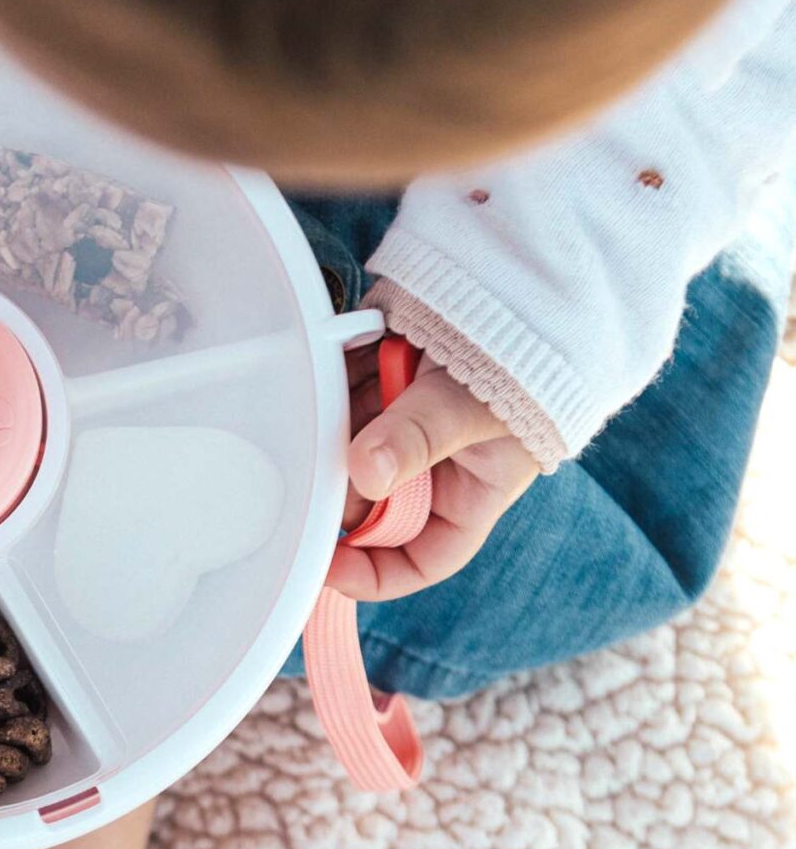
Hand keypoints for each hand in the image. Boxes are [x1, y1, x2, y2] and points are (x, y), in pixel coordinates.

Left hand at [326, 344, 539, 602]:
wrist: (522, 276)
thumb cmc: (527, 355)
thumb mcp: (475, 407)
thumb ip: (420, 437)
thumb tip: (364, 471)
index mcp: (468, 494)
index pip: (420, 557)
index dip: (374, 572)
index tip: (330, 566)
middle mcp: (431, 466)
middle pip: (369, 504)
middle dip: (343, 489)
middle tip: (321, 465)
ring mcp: (401, 422)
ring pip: (346, 450)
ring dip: (331, 433)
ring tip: (331, 405)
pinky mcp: (379, 379)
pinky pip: (339, 396)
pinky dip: (328, 388)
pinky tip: (331, 371)